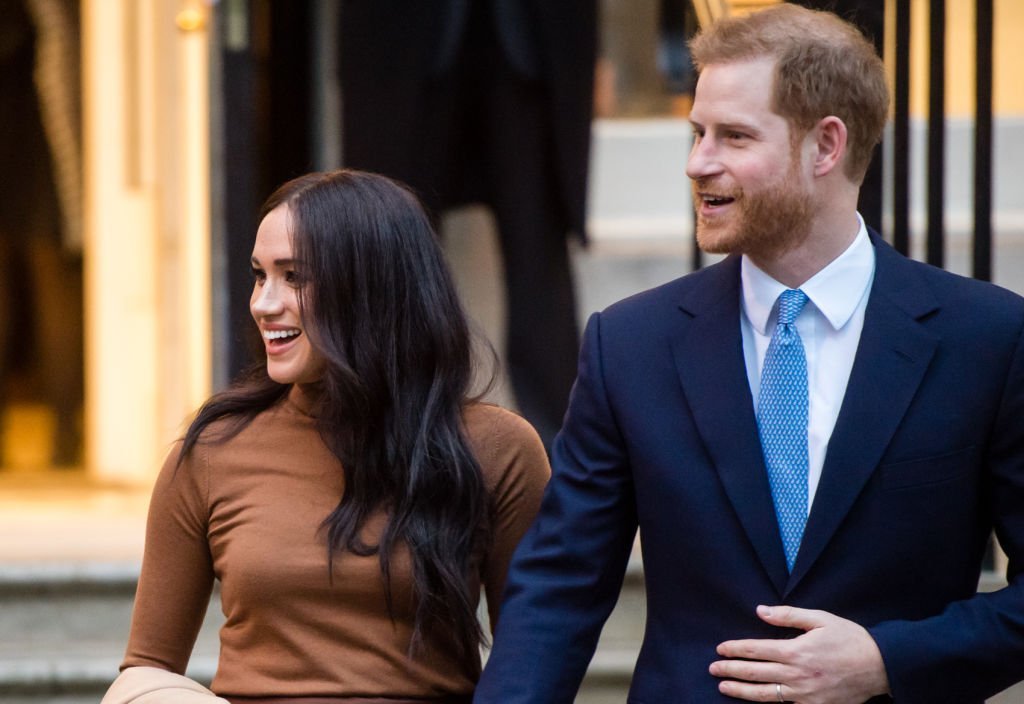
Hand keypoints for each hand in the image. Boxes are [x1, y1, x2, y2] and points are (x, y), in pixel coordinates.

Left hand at [708, 605, 890, 702]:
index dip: (735, 650)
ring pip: (765, 695)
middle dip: (730, 671)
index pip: (756, 650)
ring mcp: (805, 694)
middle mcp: (796, 675)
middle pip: (755, 673)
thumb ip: (788, 615)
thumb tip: (760, 611)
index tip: (720, 649)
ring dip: (741, 691)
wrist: (881, 666)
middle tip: (713, 669)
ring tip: (724, 688)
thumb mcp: (820, 619)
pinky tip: (755, 701)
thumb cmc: (850, 639)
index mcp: (796, 651)